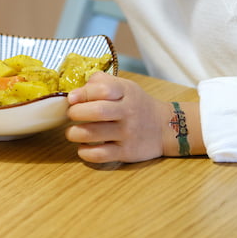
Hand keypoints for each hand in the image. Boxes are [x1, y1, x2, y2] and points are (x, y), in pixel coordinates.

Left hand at [66, 71, 203, 163]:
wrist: (166, 127)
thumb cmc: (136, 104)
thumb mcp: (124, 86)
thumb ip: (101, 82)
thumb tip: (75, 92)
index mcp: (125, 92)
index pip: (102, 88)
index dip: (82, 93)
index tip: (71, 98)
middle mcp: (127, 112)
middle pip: (97, 111)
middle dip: (76, 113)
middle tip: (71, 115)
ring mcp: (127, 133)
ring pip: (94, 133)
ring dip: (75, 133)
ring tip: (72, 132)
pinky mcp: (127, 153)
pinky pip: (101, 155)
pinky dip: (85, 153)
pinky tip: (82, 148)